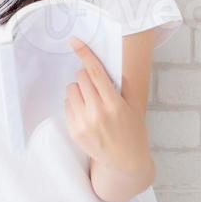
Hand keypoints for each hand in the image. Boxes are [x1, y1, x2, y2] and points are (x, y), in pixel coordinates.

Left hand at [64, 36, 136, 171]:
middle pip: (81, 78)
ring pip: (71, 90)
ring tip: (91, 101)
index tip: (74, 41)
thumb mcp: (133, 106)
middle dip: (87, 76)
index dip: (84, 53)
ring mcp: (84, 123)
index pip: (95, 72)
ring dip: (80, 89)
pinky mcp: (74, 131)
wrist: (125, 161)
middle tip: (96, 86)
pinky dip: (75, 104)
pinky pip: (67, 105)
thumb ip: (121, 85)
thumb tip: (107, 63)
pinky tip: (87, 113)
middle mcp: (97, 113)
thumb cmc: (132, 130)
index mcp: (114, 104)